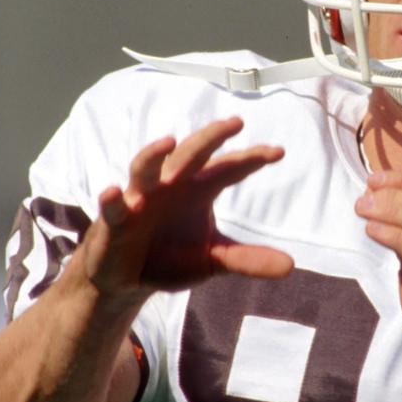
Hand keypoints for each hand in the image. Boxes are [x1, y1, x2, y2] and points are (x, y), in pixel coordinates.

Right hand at [83, 118, 293, 299]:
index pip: (228, 168)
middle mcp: (170, 185)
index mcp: (198, 189)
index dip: (251, 158)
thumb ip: (247, 260)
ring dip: (154, 153)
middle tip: (235, 122)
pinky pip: (112, 207)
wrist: (127, 279)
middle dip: (210, 137)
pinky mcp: (114, 220)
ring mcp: (139, 198)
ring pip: (145, 167)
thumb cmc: (169, 257)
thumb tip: (291, 267)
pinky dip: (111, 200)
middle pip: (191, 154)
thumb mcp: (212, 260)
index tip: (279, 152)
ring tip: (169, 141)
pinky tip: (112, 192)